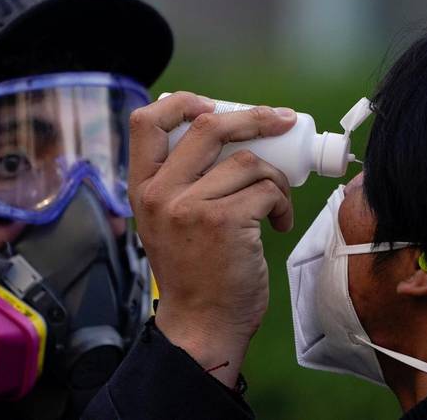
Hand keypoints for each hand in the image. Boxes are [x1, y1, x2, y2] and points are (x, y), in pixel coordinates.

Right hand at [128, 91, 296, 387]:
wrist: (202, 325)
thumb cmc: (194, 272)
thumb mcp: (166, 222)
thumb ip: (178, 184)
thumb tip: (223, 138)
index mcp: (143, 188)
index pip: (147, 122)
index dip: (182, 102)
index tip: (213, 105)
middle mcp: (160, 193)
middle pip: (209, 126)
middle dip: (255, 118)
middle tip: (283, 120)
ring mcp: (190, 206)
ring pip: (248, 161)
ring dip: (275, 178)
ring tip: (277, 203)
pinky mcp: (224, 221)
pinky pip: (267, 189)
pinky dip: (283, 203)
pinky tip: (279, 223)